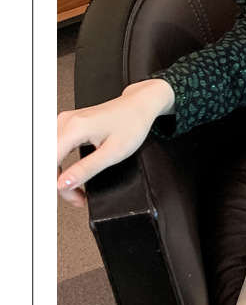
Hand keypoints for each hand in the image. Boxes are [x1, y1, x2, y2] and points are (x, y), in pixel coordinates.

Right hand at [57, 79, 174, 207]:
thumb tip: (64, 183)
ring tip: (77, 190)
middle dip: (59, 183)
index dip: (53, 183)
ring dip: (59, 175)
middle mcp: (66, 121)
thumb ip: (86, 169)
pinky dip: (62, 165)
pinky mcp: (69, 124)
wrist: (139, 106)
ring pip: (50, 155)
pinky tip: (72, 175)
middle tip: (77, 198)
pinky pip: (56, 148)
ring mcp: (66, 121)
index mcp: (75, 127)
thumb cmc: (132, 124)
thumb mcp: (113, 153)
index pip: (49, 161)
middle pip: (47, 159)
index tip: (65, 197)